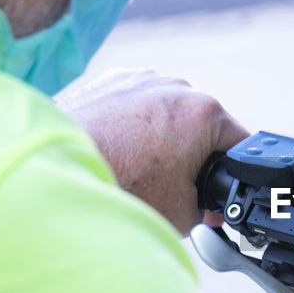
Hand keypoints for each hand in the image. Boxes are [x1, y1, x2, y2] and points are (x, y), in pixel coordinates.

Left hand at [55, 68, 248, 234]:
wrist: (52, 171)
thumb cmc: (116, 188)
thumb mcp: (182, 214)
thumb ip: (208, 208)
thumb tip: (209, 207)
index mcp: (205, 113)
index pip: (240, 145)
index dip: (232, 176)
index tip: (218, 195)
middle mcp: (177, 86)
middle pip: (202, 128)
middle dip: (193, 157)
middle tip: (171, 189)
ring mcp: (141, 79)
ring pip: (167, 114)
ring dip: (161, 139)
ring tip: (136, 169)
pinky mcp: (109, 80)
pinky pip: (133, 105)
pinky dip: (130, 127)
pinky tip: (116, 152)